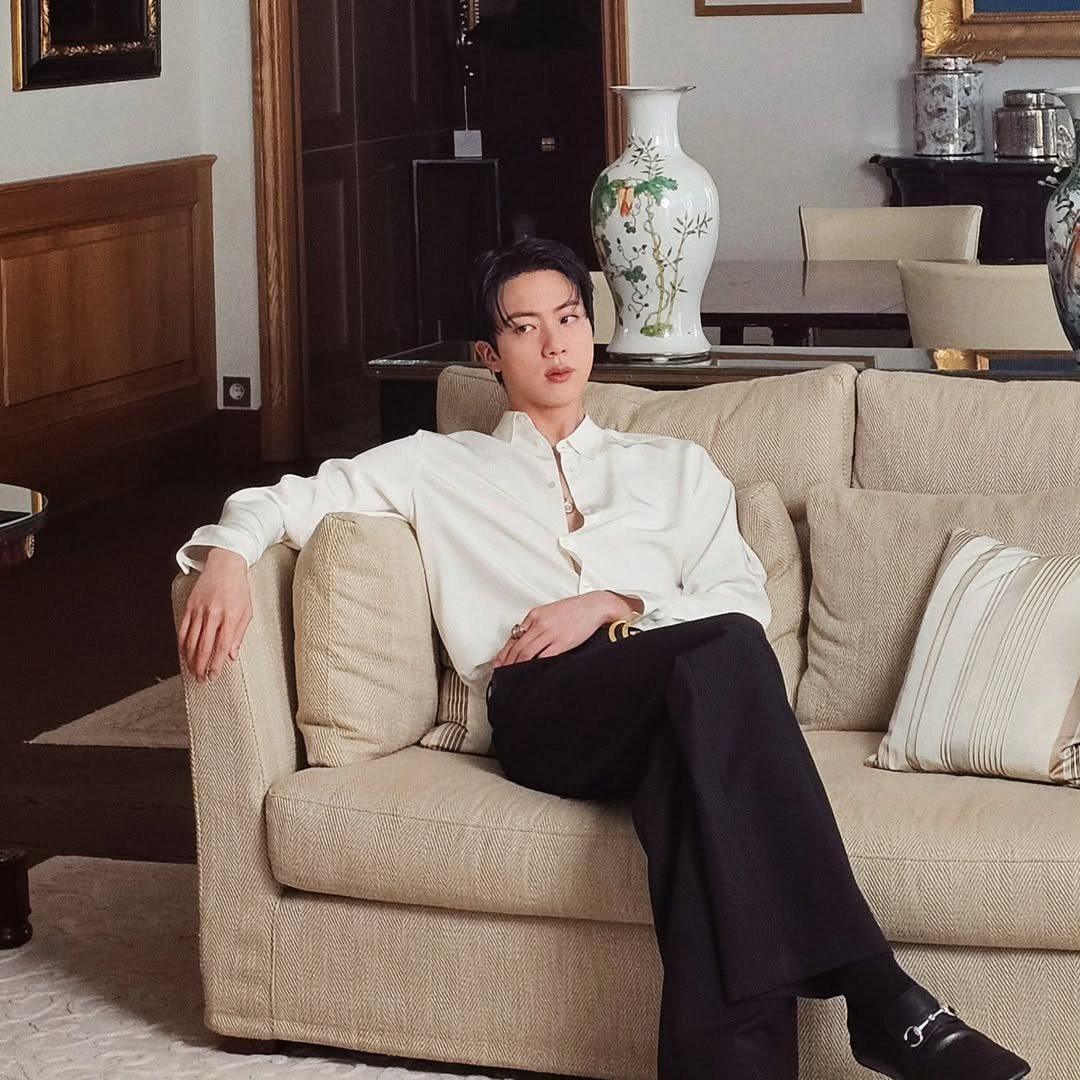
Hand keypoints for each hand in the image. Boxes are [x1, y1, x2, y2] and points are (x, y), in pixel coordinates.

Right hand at [178, 547, 251, 682]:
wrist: (225, 566)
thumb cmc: (239, 589)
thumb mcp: (246, 612)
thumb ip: (238, 635)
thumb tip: (231, 656)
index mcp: (229, 617)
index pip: (221, 647)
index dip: (216, 665)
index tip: (214, 676)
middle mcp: (213, 615)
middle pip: (203, 648)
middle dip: (201, 667)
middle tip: (201, 679)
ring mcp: (199, 611)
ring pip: (191, 641)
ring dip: (190, 659)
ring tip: (192, 671)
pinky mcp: (189, 606)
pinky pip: (183, 630)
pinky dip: (182, 644)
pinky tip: (183, 654)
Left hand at [493, 591, 640, 667]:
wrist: (595, 606)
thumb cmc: (575, 610)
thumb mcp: (550, 612)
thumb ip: (537, 624)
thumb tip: (525, 640)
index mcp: (535, 615)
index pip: (514, 636)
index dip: (504, 652)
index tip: (498, 662)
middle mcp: (539, 623)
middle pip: (517, 646)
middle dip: (507, 662)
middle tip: (500, 672)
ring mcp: (550, 633)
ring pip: (526, 653)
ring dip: (516, 666)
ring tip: (512, 675)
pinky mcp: (561, 642)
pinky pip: (543, 657)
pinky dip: (534, 666)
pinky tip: (530, 673)